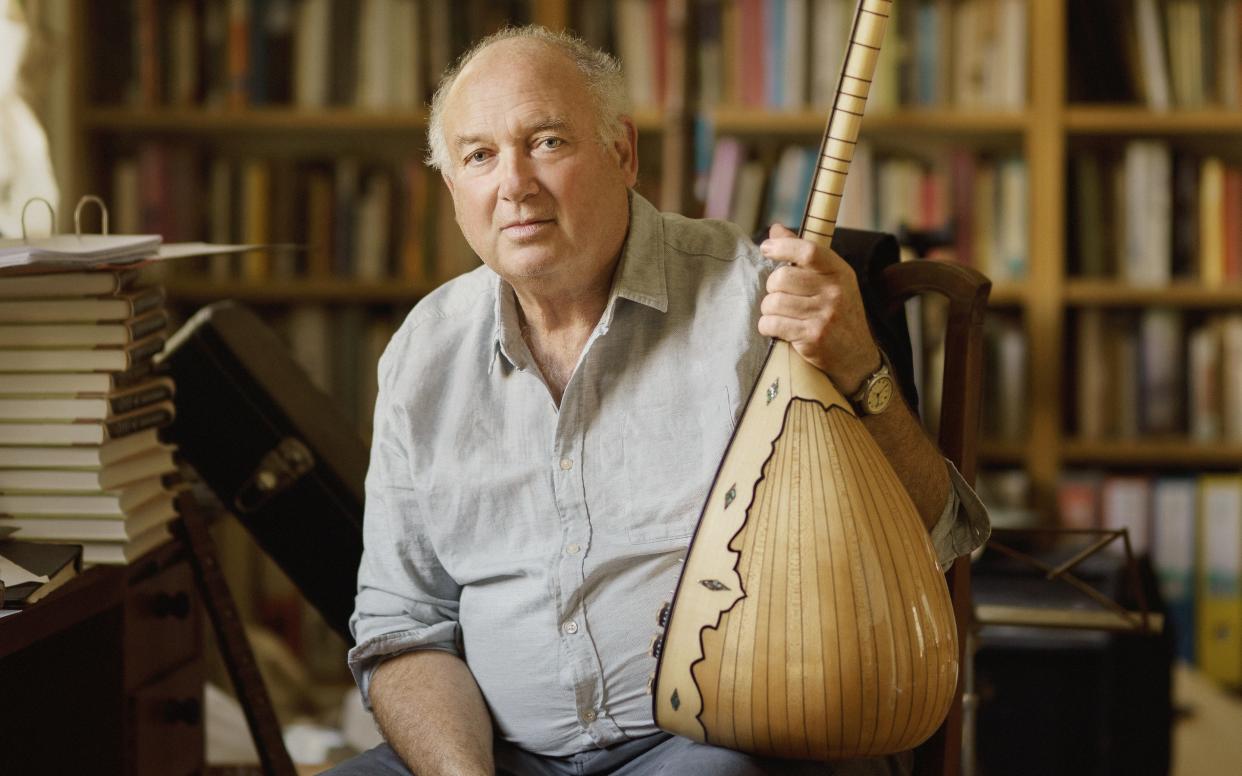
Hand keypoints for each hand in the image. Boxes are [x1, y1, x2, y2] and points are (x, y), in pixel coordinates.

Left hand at [757, 223, 881, 393]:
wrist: (858, 358)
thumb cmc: (839, 313)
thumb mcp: (831, 280)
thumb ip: (803, 254)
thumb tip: (776, 229)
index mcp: (839, 272)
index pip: (808, 250)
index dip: (782, 246)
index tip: (766, 248)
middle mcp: (834, 291)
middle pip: (782, 278)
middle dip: (772, 288)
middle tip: (778, 296)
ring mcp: (824, 315)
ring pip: (774, 302)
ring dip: (769, 309)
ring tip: (779, 314)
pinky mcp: (813, 337)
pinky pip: (772, 324)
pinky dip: (767, 326)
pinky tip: (777, 329)